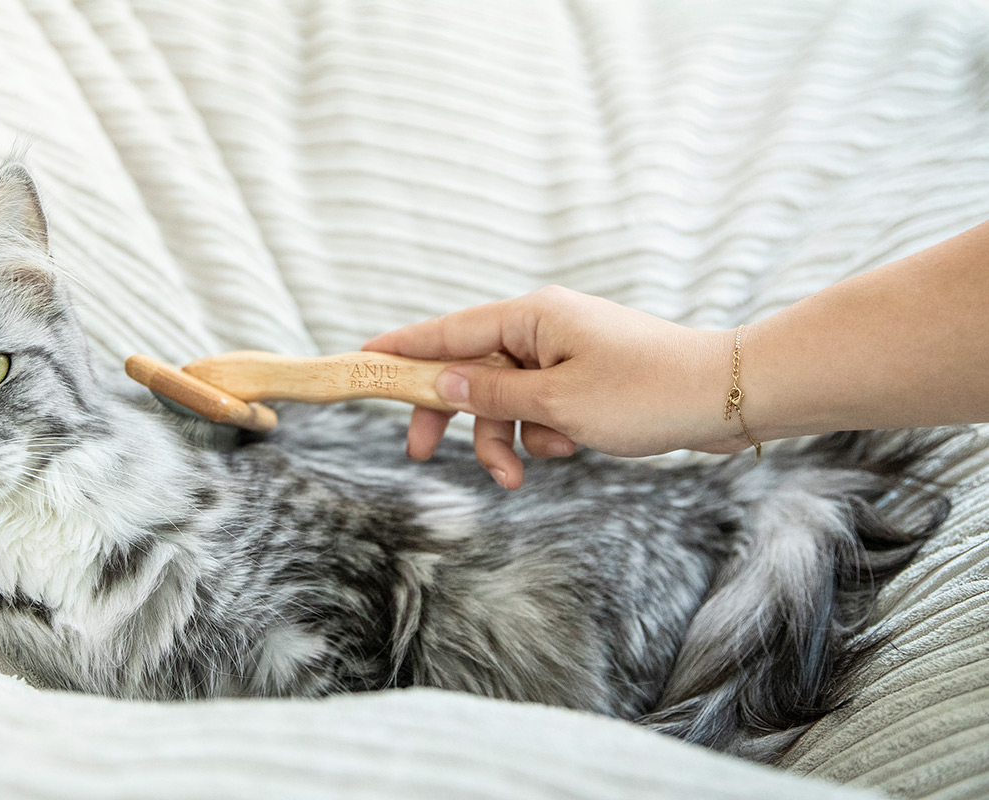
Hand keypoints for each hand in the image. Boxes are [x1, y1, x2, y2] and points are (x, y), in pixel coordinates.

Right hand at [363, 286, 744, 487]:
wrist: (727, 397)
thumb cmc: (645, 391)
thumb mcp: (557, 401)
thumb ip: (492, 392)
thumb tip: (441, 380)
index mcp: (531, 317)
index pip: (447, 331)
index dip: (402, 349)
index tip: (362, 359)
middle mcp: (543, 327)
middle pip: (471, 369)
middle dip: (453, 416)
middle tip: (423, 455)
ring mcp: (565, 353)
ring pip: (506, 397)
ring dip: (505, 437)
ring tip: (519, 475)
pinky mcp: (585, 379)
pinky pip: (540, 406)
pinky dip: (542, 433)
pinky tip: (566, 449)